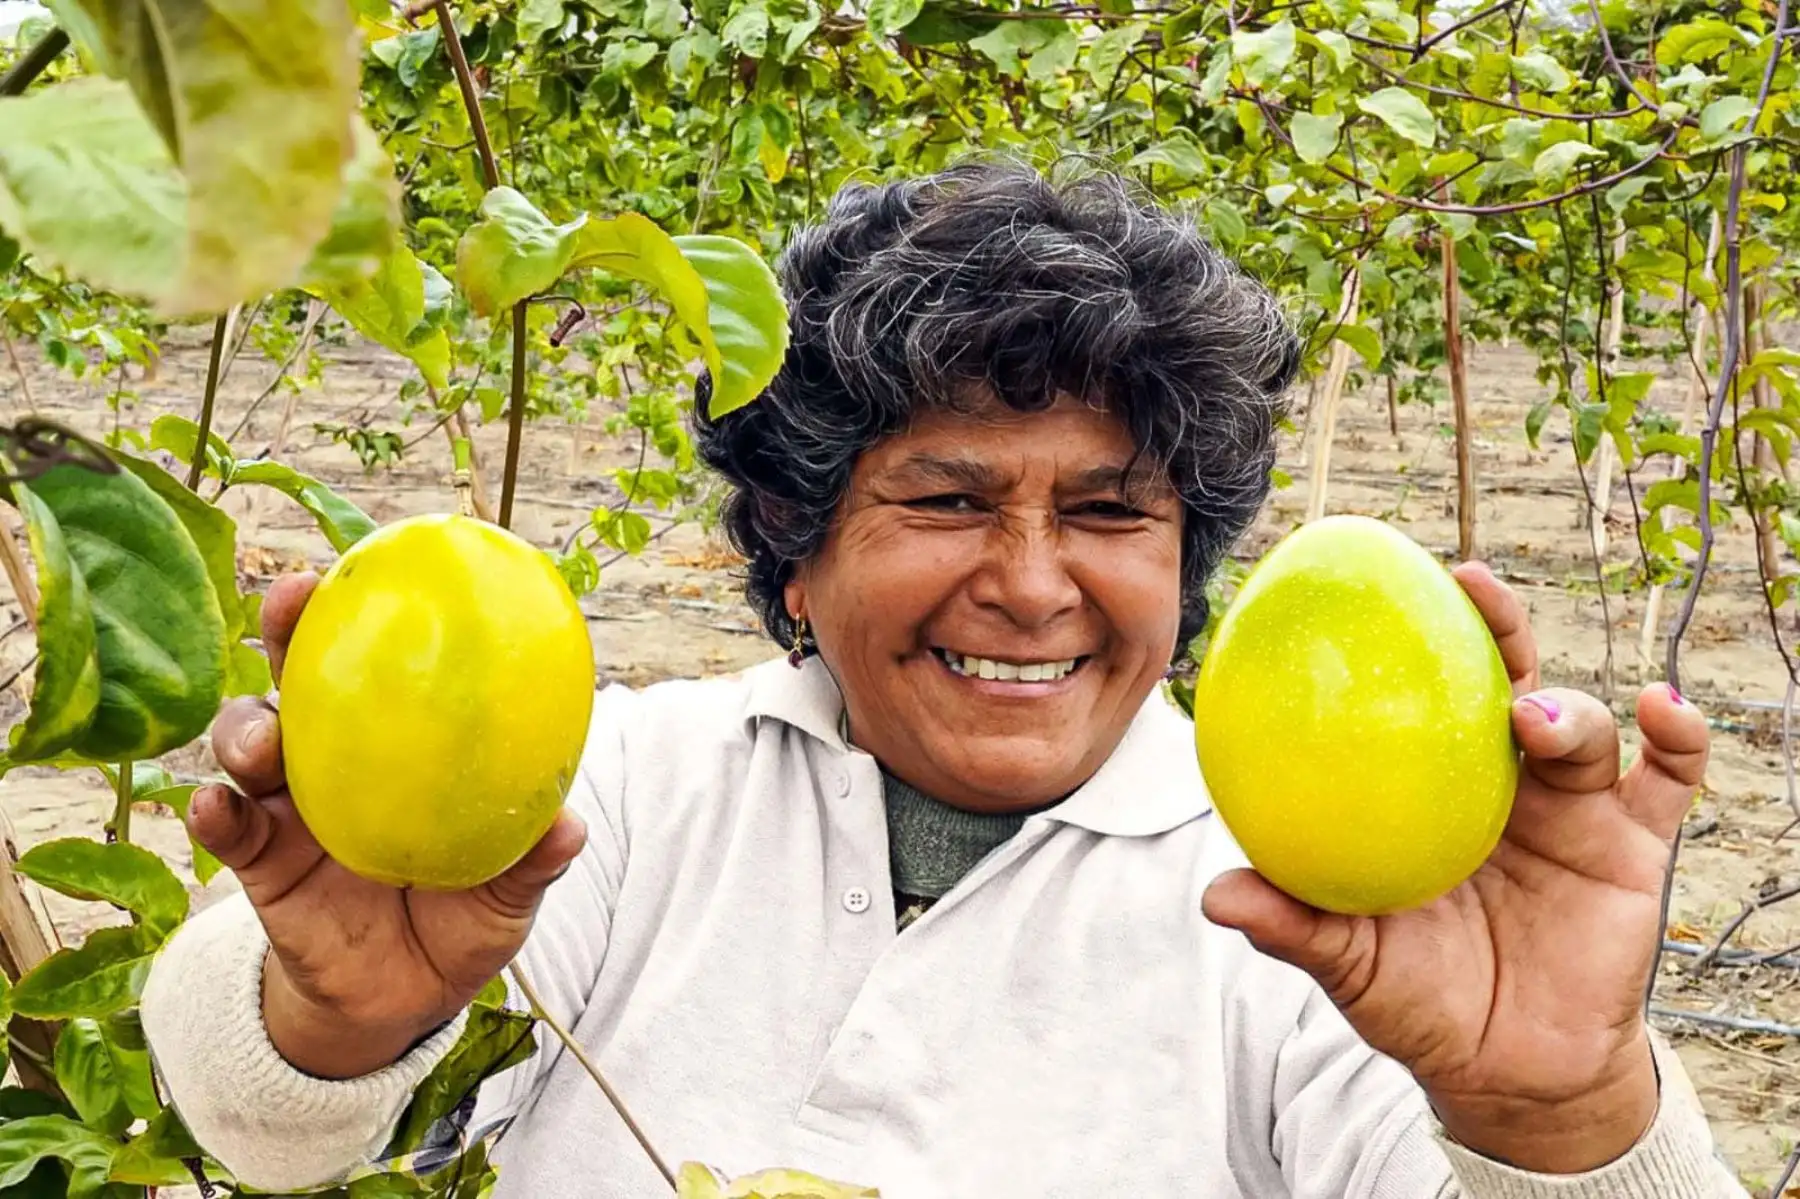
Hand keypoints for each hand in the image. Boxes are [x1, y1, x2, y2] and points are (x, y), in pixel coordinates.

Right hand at [189, 572, 587, 1078]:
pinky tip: (212, 807)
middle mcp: (339, 758)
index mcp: (403, 747)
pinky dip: (213, 812)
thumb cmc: (465, 920)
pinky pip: (226, 827)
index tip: (379, 563)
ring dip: (246, 729)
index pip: (386, 664)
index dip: (376, 610)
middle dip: (289, 629)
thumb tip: (568, 828)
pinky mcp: (258, 860)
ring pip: (250, 741)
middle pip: (302, 675)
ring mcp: (290, 805)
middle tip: (291, 603)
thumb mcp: (508, 894)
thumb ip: (530, 860)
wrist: (405, 1003)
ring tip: (259, 743)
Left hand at [1201, 560, 1709, 1173]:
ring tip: (1535, 722)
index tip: (1377, 583)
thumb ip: (1292, 927)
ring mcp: (1570, 808)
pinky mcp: (1634, 845)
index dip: (1405, 637)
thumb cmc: (1418, 1001)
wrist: (1509, 1072)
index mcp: (1428, 789)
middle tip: (1470, 585)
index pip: (1417, 695)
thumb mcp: (1350, 963)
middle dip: (1493, 623)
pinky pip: (1669, 779)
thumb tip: (1217, 895)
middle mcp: (1498, 782)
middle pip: (1503, 679)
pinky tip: (1666, 709)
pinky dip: (1680, 739)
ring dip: (1564, 712)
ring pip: (1577, 728)